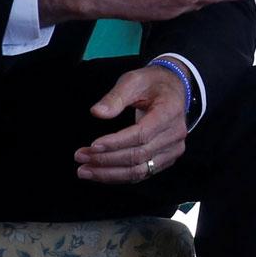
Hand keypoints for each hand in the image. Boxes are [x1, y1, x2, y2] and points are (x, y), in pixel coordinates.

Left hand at [75, 65, 188, 182]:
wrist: (173, 88)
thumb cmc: (152, 83)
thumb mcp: (133, 80)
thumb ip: (115, 96)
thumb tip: (97, 113)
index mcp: (169, 112)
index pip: (142, 134)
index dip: (116, 143)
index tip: (92, 145)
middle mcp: (175, 133)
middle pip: (139, 156)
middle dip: (106, 159)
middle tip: (80, 156)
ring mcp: (173, 148)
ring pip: (140, 171)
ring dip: (110, 173)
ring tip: (84, 170)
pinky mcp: (167, 158)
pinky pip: (142, 173)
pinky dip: (119, 176)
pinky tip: (100, 172)